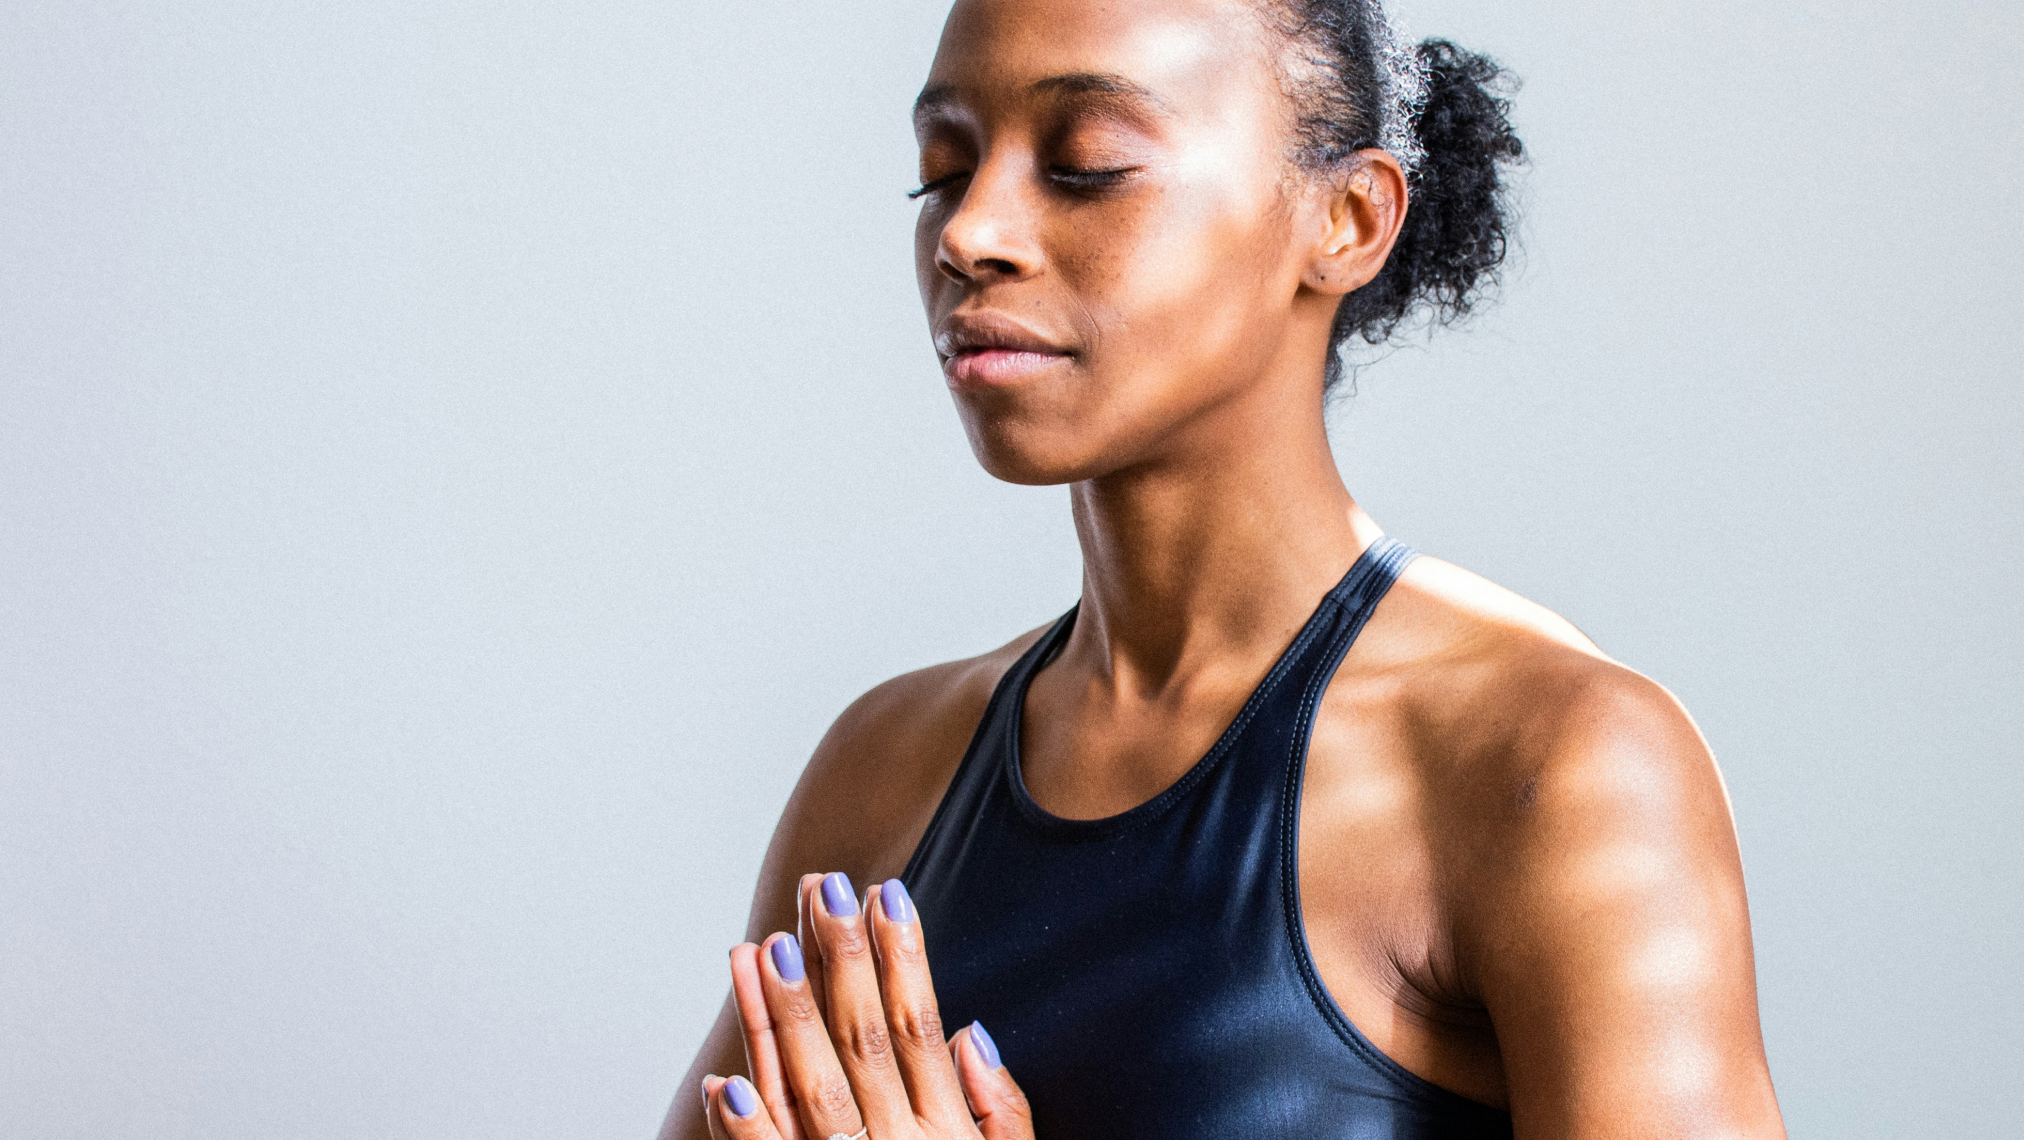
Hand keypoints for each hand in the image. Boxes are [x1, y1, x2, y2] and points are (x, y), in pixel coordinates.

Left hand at [700, 873, 1033, 1139]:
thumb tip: (973, 1031)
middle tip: (823, 889)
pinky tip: (725, 1078)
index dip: (904, 961)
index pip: (921, 1031)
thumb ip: (999, 1114)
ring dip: (785, 1020)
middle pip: (865, 1043)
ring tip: (764, 948)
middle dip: (843, 961)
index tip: (888, 894)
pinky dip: (747, 1131)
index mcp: (947, 1137)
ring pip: (811, 1092)